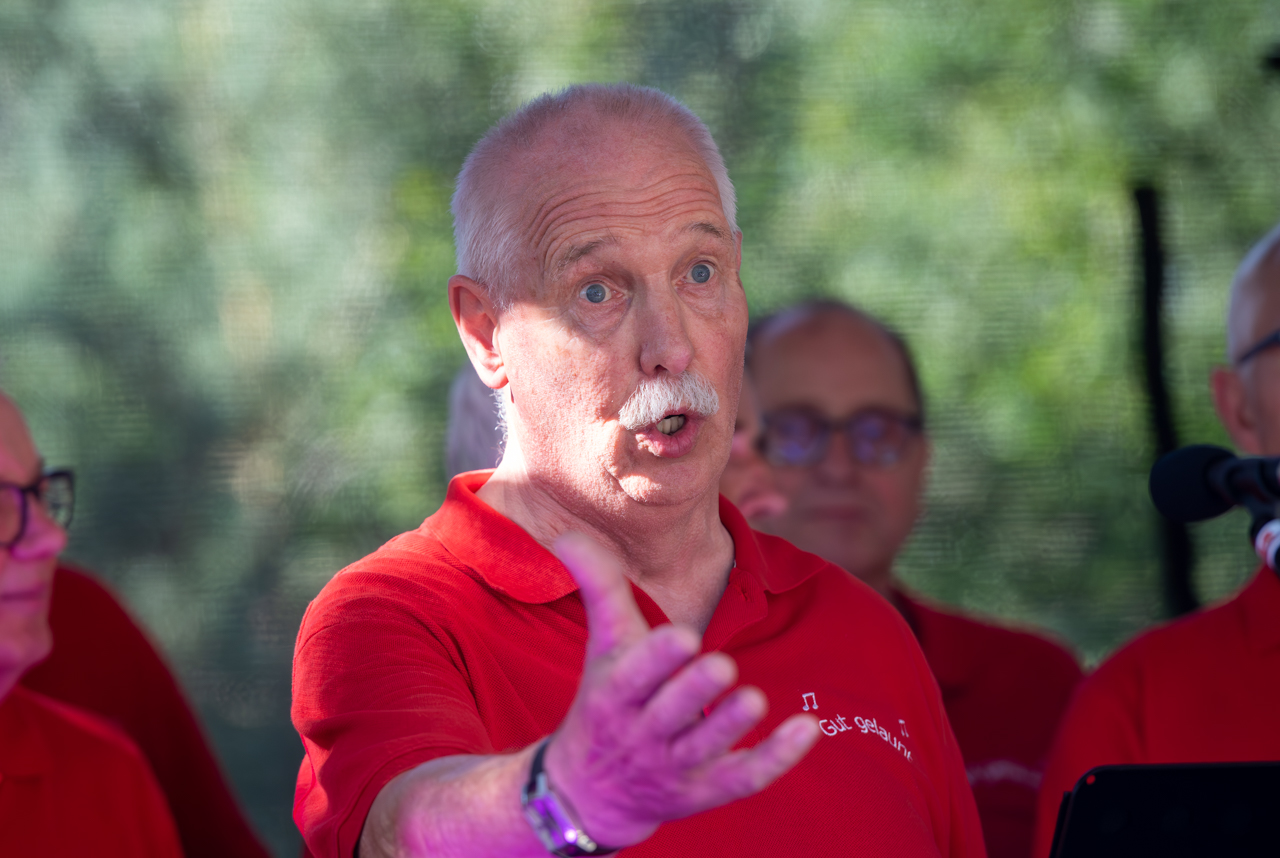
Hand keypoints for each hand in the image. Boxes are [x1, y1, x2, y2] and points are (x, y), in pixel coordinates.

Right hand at [544, 533, 819, 848]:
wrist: (587, 793)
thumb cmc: (604, 700)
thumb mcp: (600, 646)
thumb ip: (598, 587)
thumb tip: (569, 533)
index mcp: (613, 695)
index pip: (632, 678)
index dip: (656, 659)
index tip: (683, 636)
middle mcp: (642, 734)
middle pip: (669, 714)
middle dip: (693, 692)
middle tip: (722, 666)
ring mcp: (674, 766)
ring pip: (705, 748)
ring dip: (729, 726)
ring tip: (755, 699)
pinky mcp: (705, 789)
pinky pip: (744, 778)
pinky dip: (777, 758)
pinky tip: (807, 728)